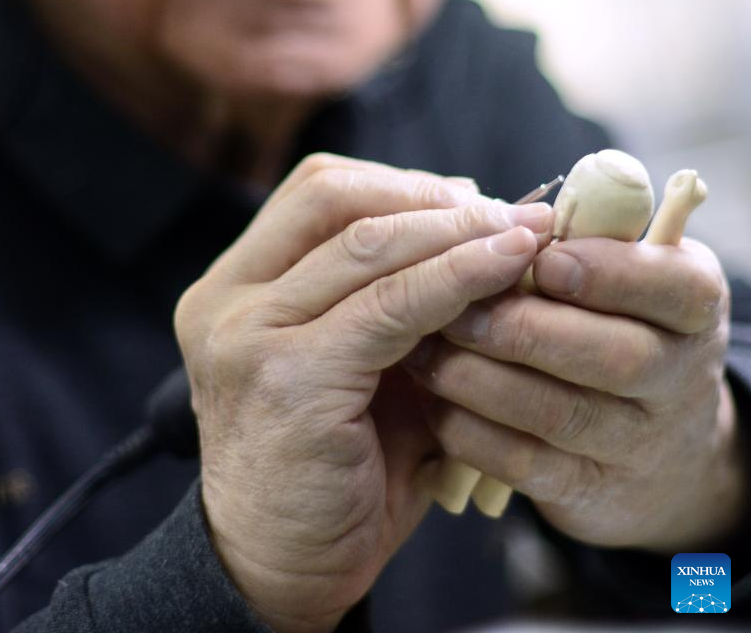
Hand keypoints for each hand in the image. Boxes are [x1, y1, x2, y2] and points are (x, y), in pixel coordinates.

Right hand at [174, 153, 551, 632]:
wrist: (283, 567)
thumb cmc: (332, 462)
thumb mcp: (357, 360)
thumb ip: (395, 296)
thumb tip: (479, 230)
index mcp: (235, 284)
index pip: (317, 192)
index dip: (400, 183)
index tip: (471, 199)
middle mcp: (227, 299)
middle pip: (335, 199)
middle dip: (431, 197)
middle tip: (507, 213)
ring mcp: (247, 334)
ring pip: (368, 246)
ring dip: (457, 231)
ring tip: (523, 233)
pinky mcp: (287, 376)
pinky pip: (390, 307)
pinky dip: (456, 279)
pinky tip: (505, 268)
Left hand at [405, 236, 745, 551]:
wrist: (655, 443)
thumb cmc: (616, 320)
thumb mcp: (624, 272)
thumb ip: (578, 242)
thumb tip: (499, 217)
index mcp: (693, 304)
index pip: (668, 286)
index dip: (604, 272)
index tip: (541, 256)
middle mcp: (679, 376)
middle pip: (614, 356)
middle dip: (523, 328)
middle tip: (456, 306)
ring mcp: (638, 443)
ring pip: (558, 412)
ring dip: (479, 378)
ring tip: (422, 344)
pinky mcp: (588, 489)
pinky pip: (523, 463)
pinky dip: (469, 429)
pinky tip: (432, 397)